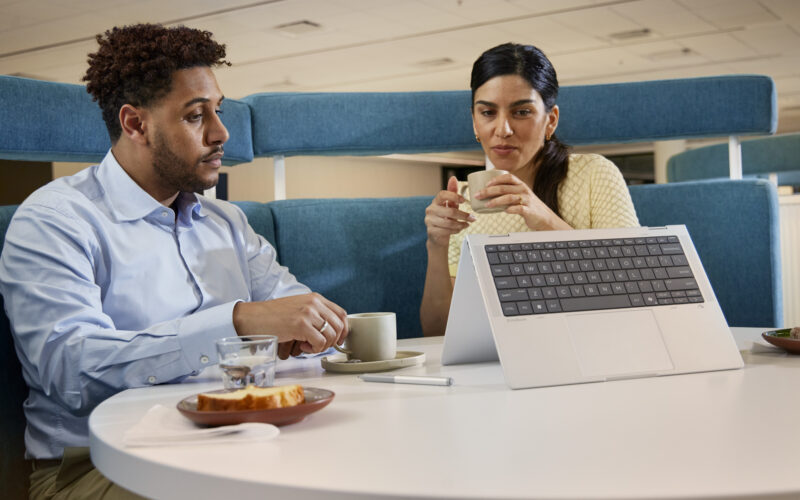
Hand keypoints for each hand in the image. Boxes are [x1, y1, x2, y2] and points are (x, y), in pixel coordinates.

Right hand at [233, 293, 347, 358]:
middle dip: (333, 341)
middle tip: (318, 345)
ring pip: (331, 336)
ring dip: (321, 346)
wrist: (251, 317)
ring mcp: (308, 313)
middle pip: (339, 326)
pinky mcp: (301, 325)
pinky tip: (301, 346)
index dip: (343, 330)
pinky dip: (314, 349)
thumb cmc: (272, 316)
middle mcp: (314, 303)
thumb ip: (314, 314)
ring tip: (307, 345)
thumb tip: (331, 331)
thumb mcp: (297, 308)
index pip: (341, 313)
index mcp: (315, 298)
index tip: (338, 340)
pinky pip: (320, 343)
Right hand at [424, 176, 475, 247]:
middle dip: (463, 215)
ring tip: (467, 224)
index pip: (442, 195)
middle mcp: (430, 210)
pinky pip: (447, 231)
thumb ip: (452, 193)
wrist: (437, 236)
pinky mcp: (431, 231)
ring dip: (461, 224)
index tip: (464, 200)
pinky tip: (460, 229)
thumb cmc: (445, 218)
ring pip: (449, 223)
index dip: (454, 196)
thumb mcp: (450, 205)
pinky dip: (456, 230)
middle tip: (472, 218)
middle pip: (450, 211)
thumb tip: (453, 178)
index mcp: (435, 202)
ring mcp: (429, 221)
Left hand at [475, 173, 571, 230]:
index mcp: (521, 185)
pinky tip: (504, 211)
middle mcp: (524, 190)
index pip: (508, 177)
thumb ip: (508, 192)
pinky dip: (510, 209)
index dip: (496, 179)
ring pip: (509, 197)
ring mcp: (527, 200)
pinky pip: (519, 208)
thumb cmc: (528, 206)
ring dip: (496, 200)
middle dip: (489, 191)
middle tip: (478, 195)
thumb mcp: (520, 195)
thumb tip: (488, 193)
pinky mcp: (529, 210)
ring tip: (486, 204)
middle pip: (504, 187)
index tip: (486, 184)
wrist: (544, 217)